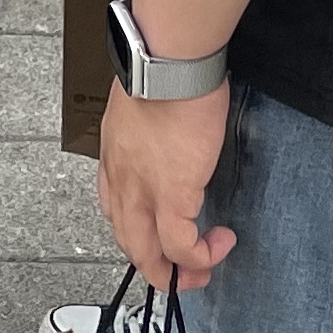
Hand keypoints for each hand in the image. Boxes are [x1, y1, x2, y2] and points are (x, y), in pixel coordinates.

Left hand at [98, 80, 238, 292]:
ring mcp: (143, 192)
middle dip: (154, 264)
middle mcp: (121, 180)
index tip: (157, 235)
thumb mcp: (142, 102)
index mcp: (112, 156)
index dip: (137, 230)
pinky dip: (200, 255)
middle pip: (128, 240)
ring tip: (202, 270)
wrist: (168, 61)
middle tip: (180, 270)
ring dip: (175, 270)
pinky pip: (181, 245)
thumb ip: (150, 125)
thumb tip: (169, 128)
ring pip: (148, 253)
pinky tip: (219, 244)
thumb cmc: (161, 66)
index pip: (114, 207)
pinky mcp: (174, 195)